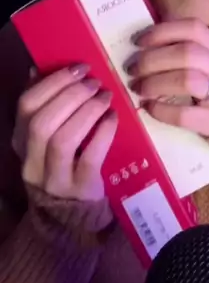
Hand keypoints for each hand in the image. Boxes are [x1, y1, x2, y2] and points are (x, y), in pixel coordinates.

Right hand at [13, 66, 117, 201]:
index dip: (54, 82)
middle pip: (42, 122)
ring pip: (64, 139)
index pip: (26, 105)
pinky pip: (90, 157)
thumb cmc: (62, 162)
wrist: (71, 214)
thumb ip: (43, 105)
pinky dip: (103, 132)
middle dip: (72, 95)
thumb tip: (37, 69)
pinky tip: (113, 117)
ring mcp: (54, 178)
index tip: (80, 68)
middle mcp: (31, 160)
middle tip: (96, 83)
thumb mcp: (45, 137)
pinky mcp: (80, 189)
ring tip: (106, 97)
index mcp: (21, 140)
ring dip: (88, 111)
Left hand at [130, 19, 208, 136]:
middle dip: (152, 60)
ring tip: (138, 88)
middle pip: (187, 53)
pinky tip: (148, 107)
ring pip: (188, 80)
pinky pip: (184, 114)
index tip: (138, 42)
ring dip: (155, 82)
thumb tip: (142, 46)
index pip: (194, 29)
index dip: (163, 32)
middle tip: (132, 69)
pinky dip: (160, 109)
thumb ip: (186, 52)